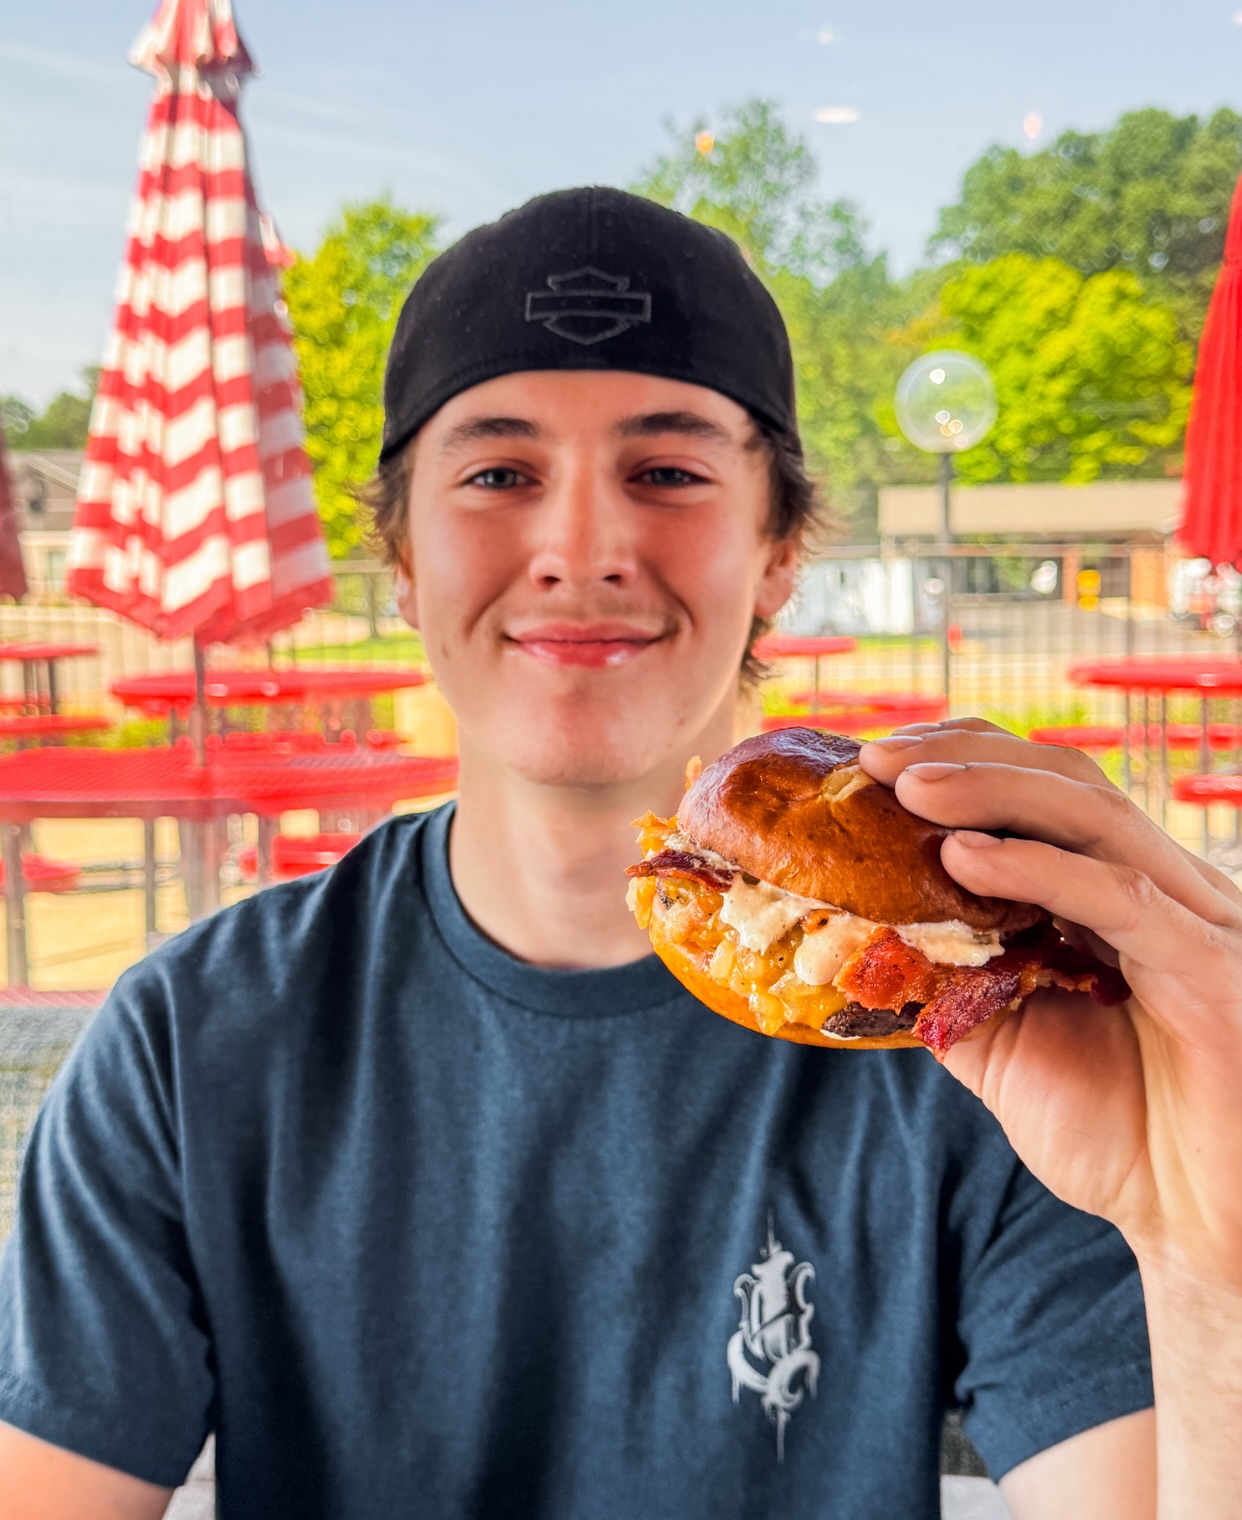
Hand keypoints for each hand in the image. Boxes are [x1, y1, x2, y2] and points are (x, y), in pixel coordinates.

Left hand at [860, 719, 1241, 1289]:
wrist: (1198, 1225)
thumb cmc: (1119, 1134)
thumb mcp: (1001, 1044)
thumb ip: (943, 984)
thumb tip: (856, 939)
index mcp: (1113, 895)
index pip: (1040, 792)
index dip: (961, 761)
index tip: (872, 761)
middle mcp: (1160, 890)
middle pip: (1065, 782)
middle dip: (965, 758)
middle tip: (875, 757)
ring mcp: (1195, 919)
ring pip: (1093, 817)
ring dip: (992, 790)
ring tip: (908, 787)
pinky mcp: (1214, 966)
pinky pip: (1120, 897)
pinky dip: (1038, 869)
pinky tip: (964, 859)